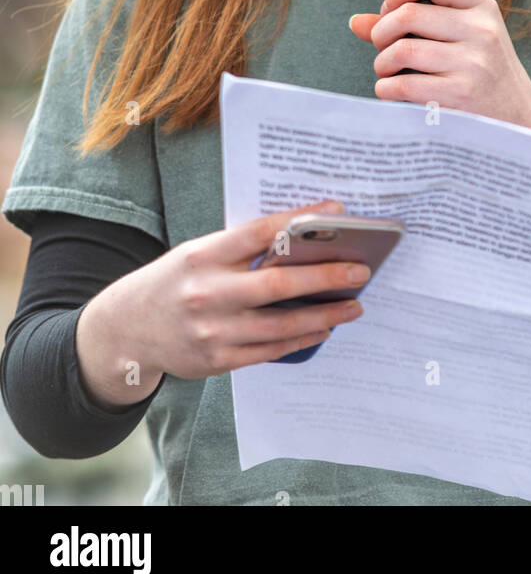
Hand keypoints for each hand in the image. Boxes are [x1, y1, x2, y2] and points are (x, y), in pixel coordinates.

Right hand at [75, 199, 369, 405]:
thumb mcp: (199, 252)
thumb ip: (242, 249)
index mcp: (203, 255)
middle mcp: (208, 293)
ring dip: (324, 314)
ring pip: (281, 323)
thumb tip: (302, 237)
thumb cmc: (174, 281)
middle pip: (278, 283)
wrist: (126, 329)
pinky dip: (302, 337)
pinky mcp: (217, 361)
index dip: (302, 220)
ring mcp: (213, 331)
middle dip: (325, 276)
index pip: (260, 232)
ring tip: (354, 304)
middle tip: (360, 270)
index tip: (338, 212)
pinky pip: (270, 349)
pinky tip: (324, 326)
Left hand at [348, 0, 530, 138]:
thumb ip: (414, 26)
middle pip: (409, 13)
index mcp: (481, 8)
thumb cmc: (483, 75)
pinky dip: (386, 88)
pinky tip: (391, 90)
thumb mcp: (463, 39)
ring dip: (382, 62)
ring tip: (386, 70)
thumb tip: (357, 22)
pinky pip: (403, 85)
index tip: (390, 8)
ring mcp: (473, 63)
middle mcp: (481, 30)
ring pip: (402, 49)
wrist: (519, 120)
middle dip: (382, 31)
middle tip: (382, 46)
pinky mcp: (460, 95)